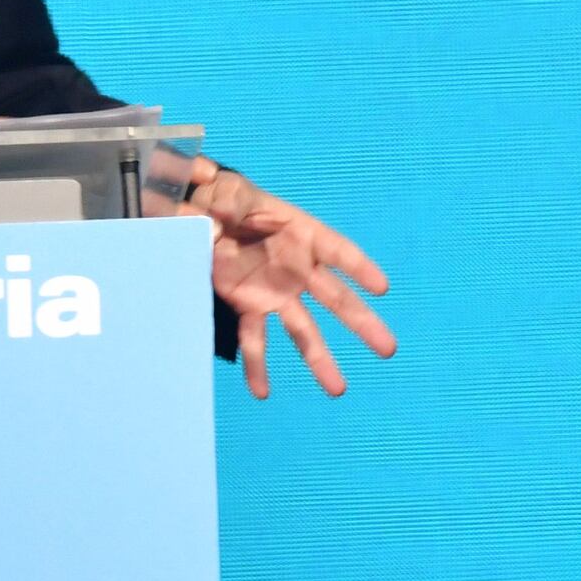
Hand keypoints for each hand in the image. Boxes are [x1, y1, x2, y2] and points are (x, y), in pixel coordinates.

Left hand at [157, 157, 395, 401]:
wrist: (192, 209)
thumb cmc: (216, 193)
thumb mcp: (222, 188)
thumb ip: (224, 203)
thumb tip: (214, 222)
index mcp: (298, 230)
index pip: (336, 250)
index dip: (359, 267)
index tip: (381, 287)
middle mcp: (295, 265)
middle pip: (335, 297)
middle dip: (361, 322)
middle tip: (388, 349)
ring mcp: (275, 289)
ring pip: (303, 328)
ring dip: (320, 358)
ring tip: (338, 389)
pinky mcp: (248, 305)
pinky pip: (255, 337)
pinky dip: (257, 364)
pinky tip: (261, 391)